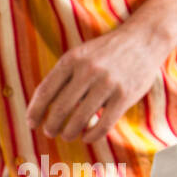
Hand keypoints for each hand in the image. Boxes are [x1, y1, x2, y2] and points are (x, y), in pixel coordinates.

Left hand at [26, 22, 170, 142]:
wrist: (144, 39)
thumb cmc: (105, 53)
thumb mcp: (79, 55)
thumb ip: (61, 77)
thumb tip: (39, 108)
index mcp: (72, 59)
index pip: (45, 92)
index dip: (35, 112)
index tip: (32, 123)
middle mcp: (88, 71)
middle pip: (60, 109)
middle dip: (51, 126)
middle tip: (50, 132)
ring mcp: (108, 83)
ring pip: (80, 120)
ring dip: (69, 133)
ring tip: (67, 135)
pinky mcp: (125, 96)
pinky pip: (103, 125)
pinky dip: (91, 136)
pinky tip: (87, 137)